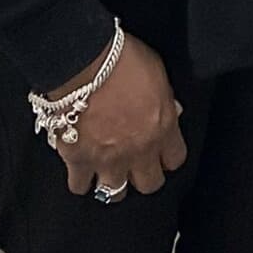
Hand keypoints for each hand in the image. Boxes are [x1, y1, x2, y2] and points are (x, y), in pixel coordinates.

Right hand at [50, 33, 185, 198]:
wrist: (83, 62)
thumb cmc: (122, 59)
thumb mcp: (158, 72)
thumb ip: (166, 98)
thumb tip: (172, 109)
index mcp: (162, 128)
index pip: (175, 160)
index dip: (167, 157)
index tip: (160, 152)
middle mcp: (138, 150)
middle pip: (149, 184)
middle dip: (143, 175)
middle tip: (135, 164)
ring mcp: (107, 159)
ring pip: (115, 192)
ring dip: (112, 182)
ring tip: (107, 170)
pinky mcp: (78, 160)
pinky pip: (80, 186)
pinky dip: (80, 180)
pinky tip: (80, 168)